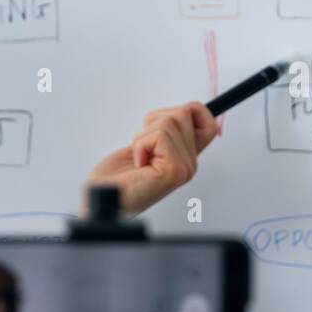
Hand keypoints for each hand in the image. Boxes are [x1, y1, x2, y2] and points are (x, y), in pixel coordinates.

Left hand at [80, 101, 219, 217]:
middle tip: (142, 147)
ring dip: (144, 135)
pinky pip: (160, 135)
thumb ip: (163, 133)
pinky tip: (138, 162)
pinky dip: (141, 144)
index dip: (192, 110)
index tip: (164, 120)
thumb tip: (175, 112)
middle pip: (184, 113)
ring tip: (139, 157)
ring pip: (170, 121)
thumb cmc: (115, 179)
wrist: (102, 201)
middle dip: (153, 122)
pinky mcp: (175, 170)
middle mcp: (190, 164)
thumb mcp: (143, 145)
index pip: (209, 124)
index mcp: (184, 158)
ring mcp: (185, 168)